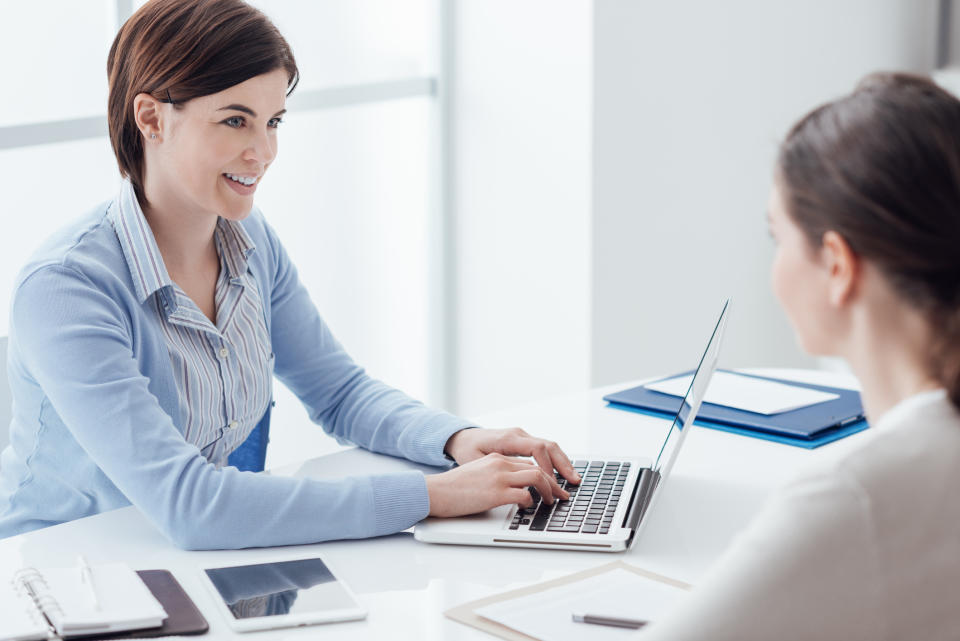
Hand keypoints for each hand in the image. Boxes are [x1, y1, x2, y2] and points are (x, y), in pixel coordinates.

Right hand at [425, 453, 567, 516]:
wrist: (436, 491)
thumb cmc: (453, 487)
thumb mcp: (478, 473)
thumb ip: (496, 475)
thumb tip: (514, 489)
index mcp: (496, 458)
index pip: (528, 463)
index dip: (545, 475)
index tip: (553, 486)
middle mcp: (500, 463)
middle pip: (538, 469)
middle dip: (554, 483)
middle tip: (562, 495)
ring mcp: (499, 477)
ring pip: (537, 477)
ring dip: (548, 491)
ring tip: (551, 502)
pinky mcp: (496, 493)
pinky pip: (524, 495)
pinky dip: (531, 501)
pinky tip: (528, 507)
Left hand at [444, 427, 580, 484]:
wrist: (463, 437)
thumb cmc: (468, 450)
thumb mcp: (476, 460)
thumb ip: (496, 468)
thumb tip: (514, 482)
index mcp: (508, 438)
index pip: (536, 448)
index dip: (547, 466)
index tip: (551, 482)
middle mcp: (519, 434)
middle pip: (548, 446)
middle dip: (563, 464)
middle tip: (574, 481)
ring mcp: (523, 437)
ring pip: (550, 447)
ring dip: (563, 463)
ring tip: (574, 479)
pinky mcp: (524, 442)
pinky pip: (545, 449)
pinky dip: (556, 461)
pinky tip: (562, 473)